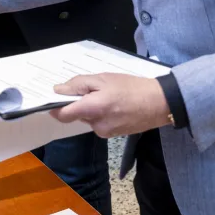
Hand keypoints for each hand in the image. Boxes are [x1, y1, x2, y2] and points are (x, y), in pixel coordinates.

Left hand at [50, 73, 171, 137]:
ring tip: (107, 95)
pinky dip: (101, 113)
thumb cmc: (131, 87)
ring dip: (91, 108)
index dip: (55, 107)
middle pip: (76, 115)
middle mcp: (96, 125)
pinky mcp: (113, 135)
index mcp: (92, 109)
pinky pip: (99, 123)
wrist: (159, 102)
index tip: (55, 98)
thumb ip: (78, 85)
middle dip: (79, 103)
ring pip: (88, 118)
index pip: (63, 115)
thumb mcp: (103, 79)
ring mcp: (105, 132)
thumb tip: (58, 90)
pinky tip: (114, 104)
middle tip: (92, 89)